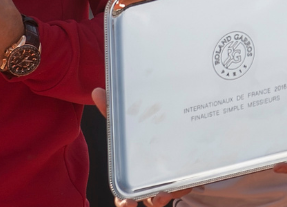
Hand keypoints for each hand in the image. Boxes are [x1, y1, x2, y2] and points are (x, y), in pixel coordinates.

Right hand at [92, 88, 191, 206]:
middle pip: (150, 199)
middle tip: (159, 197)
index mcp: (132, 174)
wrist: (172, 130)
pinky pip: (186, 185)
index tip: (126, 204)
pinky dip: (187, 182)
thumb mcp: (128, 122)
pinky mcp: (184, 178)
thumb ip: (112, 110)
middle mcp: (149, 183)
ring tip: (178, 185)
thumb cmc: (142, 134)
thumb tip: (96, 91)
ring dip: (174, 192)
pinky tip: (190, 178)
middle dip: (154, 200)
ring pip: (170, 194)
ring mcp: (168, 182)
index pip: (124, 195)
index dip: (123, 202)